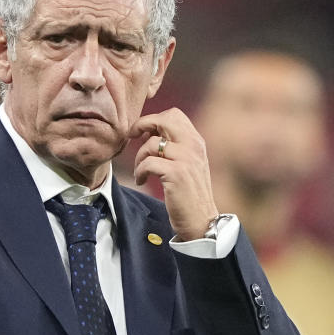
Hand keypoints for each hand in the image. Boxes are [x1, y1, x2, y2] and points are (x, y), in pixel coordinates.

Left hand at [131, 108, 218, 240]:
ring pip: (152, 144)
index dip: (154, 119)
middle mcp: (194, 146)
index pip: (174, 114)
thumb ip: (174, 146)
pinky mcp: (177, 174)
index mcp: (196, 141)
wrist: (200, 220)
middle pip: (164, 120)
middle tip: (132, 137)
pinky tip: (142, 181)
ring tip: (140, 171)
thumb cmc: (188, 193)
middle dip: (142, 125)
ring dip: (139, 157)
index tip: (143, 133)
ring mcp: (186, 159)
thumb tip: (148, 132)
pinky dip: (140, 171)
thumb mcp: (187, 164)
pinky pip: (148, 163)